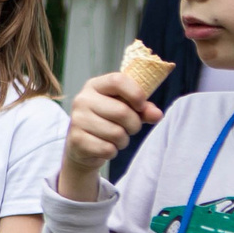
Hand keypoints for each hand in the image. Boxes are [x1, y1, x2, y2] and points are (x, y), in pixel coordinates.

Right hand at [61, 72, 159, 191]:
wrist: (81, 145)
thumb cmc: (108, 121)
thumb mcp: (127, 109)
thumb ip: (144, 109)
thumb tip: (157, 114)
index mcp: (95, 86)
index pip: (117, 81)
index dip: (135, 93)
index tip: (141, 106)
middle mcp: (82, 100)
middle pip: (122, 112)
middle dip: (134, 125)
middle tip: (130, 128)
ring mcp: (77, 120)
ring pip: (116, 133)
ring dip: (123, 140)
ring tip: (115, 138)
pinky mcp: (76, 140)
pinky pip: (107, 148)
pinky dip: (112, 151)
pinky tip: (104, 147)